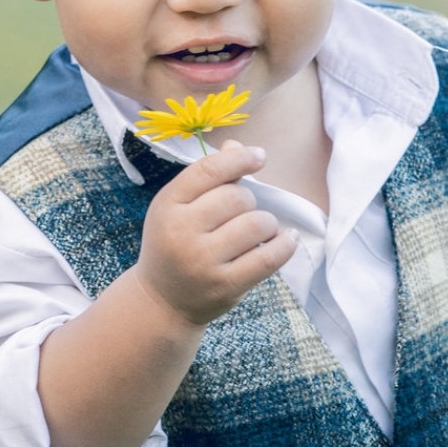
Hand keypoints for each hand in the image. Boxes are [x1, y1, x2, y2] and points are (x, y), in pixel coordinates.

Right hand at [136, 139, 296, 326]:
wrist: (162, 301)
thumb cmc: (174, 243)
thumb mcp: (178, 206)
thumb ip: (207, 176)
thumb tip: (238, 146)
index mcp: (167, 205)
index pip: (209, 170)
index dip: (239, 158)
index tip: (259, 156)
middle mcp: (182, 232)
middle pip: (237, 197)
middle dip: (248, 200)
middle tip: (242, 213)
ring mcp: (203, 262)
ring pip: (257, 224)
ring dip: (266, 223)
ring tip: (257, 231)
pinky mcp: (225, 286)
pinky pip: (268, 258)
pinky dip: (284, 244)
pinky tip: (286, 239)